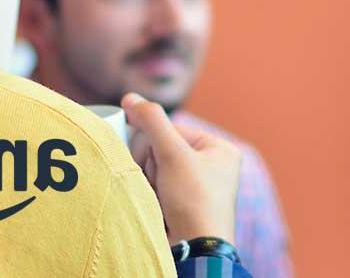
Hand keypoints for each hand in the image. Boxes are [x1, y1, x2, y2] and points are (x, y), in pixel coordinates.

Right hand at [123, 93, 241, 243]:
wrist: (195, 250)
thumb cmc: (195, 202)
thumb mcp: (174, 154)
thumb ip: (152, 122)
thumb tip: (130, 99)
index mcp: (219, 149)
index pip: (171, 129)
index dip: (153, 142)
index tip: (149, 160)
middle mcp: (210, 166)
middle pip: (161, 149)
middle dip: (151, 165)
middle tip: (158, 182)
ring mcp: (196, 188)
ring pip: (155, 170)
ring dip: (148, 181)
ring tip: (159, 198)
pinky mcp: (182, 206)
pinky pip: (155, 189)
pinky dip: (150, 195)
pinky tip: (157, 206)